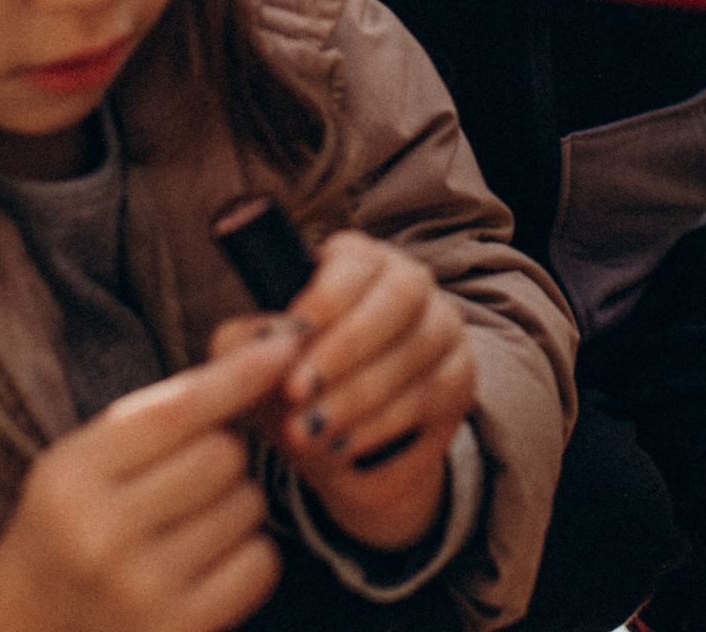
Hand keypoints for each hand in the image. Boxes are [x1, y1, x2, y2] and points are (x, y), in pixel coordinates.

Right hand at [0, 331, 291, 631]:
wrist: (32, 623)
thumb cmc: (75, 520)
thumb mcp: (90, 457)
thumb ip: (165, 409)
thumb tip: (268, 352)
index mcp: (71, 477)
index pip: (176, 409)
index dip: (238, 374)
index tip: (284, 345)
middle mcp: (102, 536)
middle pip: (223, 455)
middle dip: (223, 453)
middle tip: (188, 476)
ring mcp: (142, 591)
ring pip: (248, 505)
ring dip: (236, 504)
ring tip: (188, 523)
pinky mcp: (181, 631)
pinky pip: (261, 562)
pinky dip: (248, 554)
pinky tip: (207, 562)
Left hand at [217, 230, 475, 553]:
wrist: (337, 445)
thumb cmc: (291, 384)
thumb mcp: (259, 364)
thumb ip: (245, 343)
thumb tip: (263, 336)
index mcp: (358, 261)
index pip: (356, 260)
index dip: (328, 295)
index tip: (294, 334)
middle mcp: (410, 282)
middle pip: (398, 296)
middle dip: (347, 345)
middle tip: (297, 391)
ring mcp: (442, 326)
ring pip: (414, 349)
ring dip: (358, 393)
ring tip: (308, 430)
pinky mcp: (459, 375)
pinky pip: (430, 394)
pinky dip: (382, 422)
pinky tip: (343, 443)